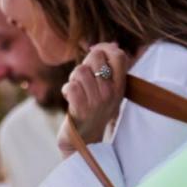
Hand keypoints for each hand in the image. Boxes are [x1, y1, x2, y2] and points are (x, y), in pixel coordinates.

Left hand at [58, 42, 127, 157]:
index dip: (104, 49)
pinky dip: (66, 90)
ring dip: (73, 79)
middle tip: (84, 81)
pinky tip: (69, 99)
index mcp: (120, 87)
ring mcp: (97, 103)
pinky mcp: (81, 110)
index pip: (119, 56)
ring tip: (77, 92)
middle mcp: (111, 94)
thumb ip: (109, 68)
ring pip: (80, 71)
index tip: (95, 55)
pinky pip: (71, 86)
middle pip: (95, 58)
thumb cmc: (93, 112)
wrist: (84, 142)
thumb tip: (111, 44)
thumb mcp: (107, 90)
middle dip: (84, 64)